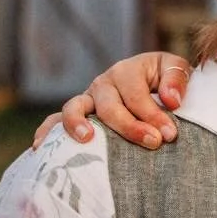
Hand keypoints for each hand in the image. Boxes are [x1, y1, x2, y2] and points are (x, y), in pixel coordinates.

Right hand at [31, 52, 193, 149]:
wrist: (154, 81)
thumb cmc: (166, 79)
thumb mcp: (176, 69)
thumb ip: (177, 80)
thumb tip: (171, 100)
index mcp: (128, 69)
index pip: (137, 95)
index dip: (153, 114)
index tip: (169, 134)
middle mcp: (103, 83)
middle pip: (110, 107)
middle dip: (130, 127)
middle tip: (153, 143)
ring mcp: (87, 98)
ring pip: (75, 109)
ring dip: (77, 124)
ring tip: (87, 139)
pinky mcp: (76, 114)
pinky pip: (54, 121)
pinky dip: (46, 132)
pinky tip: (40, 148)